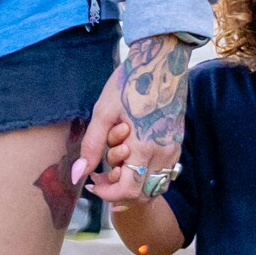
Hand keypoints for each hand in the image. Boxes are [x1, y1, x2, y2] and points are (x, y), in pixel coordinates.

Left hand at [79, 34, 192, 202]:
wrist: (161, 60)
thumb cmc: (129, 83)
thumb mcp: (103, 113)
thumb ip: (91, 147)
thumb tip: (77, 175)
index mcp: (144, 146)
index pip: (129, 190)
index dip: (108, 194)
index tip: (93, 185)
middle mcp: (164, 152)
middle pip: (143, 193)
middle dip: (119, 191)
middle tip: (99, 177)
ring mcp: (174, 148)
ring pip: (156, 185)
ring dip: (134, 184)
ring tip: (114, 167)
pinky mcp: (178, 142)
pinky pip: (164, 171)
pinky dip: (146, 174)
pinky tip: (130, 158)